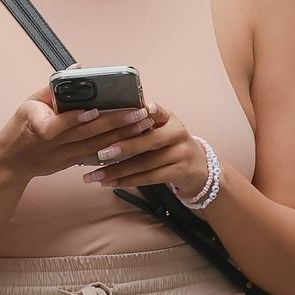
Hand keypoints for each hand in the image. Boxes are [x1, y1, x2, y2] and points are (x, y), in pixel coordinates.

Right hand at [0, 86, 156, 183]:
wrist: (10, 162)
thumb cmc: (21, 127)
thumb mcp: (31, 103)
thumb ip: (55, 87)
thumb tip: (79, 68)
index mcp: (40, 126)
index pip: (62, 122)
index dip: (79, 118)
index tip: (96, 110)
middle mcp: (55, 144)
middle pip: (89, 135)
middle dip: (116, 124)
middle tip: (139, 113)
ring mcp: (64, 156)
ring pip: (97, 147)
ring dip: (122, 136)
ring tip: (143, 125)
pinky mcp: (71, 163)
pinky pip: (96, 156)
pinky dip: (115, 148)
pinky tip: (133, 141)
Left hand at [80, 102, 207, 193]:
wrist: (196, 165)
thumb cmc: (167, 143)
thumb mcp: (160, 127)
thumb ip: (139, 122)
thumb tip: (106, 119)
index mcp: (169, 117)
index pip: (156, 112)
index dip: (145, 112)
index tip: (129, 113)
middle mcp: (177, 133)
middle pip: (150, 141)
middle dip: (124, 147)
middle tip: (101, 153)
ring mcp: (180, 153)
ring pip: (147, 163)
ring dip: (120, 170)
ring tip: (98, 175)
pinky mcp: (179, 171)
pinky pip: (150, 178)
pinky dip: (129, 181)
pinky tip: (112, 183)